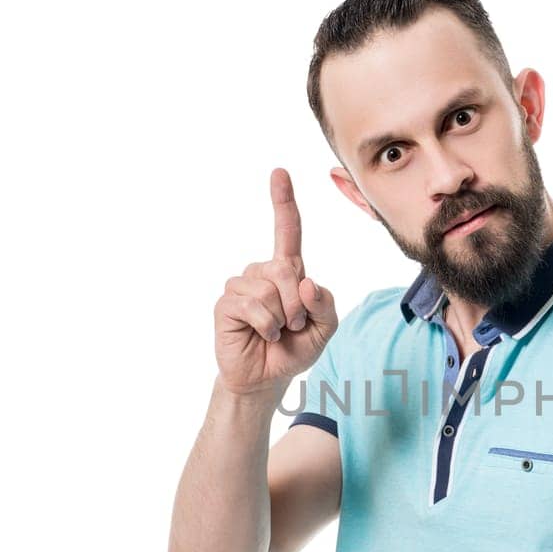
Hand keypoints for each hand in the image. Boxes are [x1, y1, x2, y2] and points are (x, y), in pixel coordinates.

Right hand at [214, 168, 338, 396]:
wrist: (267, 378)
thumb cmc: (295, 348)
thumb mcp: (326, 328)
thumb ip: (326, 304)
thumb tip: (305, 282)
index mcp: (288, 272)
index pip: (287, 231)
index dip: (283, 202)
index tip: (279, 172)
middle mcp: (262, 272)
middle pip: (286, 268)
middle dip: (298, 304)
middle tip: (294, 325)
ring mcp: (242, 286)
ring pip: (270, 290)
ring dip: (282, 318)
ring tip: (276, 332)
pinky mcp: (226, 304)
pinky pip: (253, 306)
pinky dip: (266, 326)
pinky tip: (262, 336)